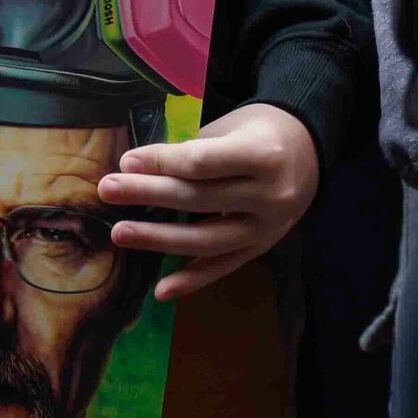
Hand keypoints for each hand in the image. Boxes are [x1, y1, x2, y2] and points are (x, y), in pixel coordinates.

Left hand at [100, 101, 318, 300]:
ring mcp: (268, 228)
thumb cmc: (260, 131)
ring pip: (207, 239)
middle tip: (107, 189)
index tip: (126, 161)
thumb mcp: (231, 127)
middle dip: (148, 194)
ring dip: (159, 238)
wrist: (309, 152)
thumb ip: (192, 150)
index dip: (161, 162)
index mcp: (263, 155)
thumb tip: (137, 168)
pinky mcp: (263, 248)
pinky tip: (161, 291)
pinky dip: (192, 280)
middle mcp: (269, 195)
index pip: (202, 164)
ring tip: (120, 232)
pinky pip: (224, 267)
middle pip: (198, 199)